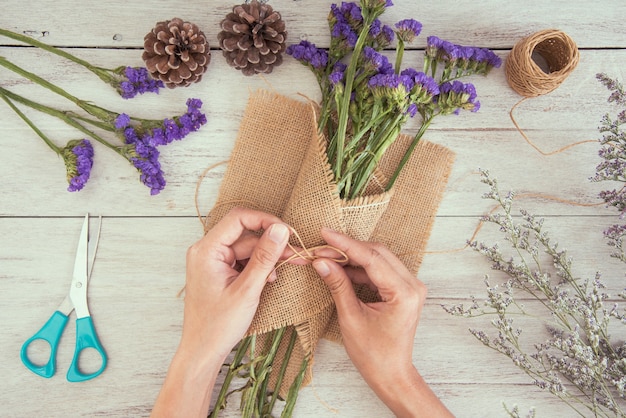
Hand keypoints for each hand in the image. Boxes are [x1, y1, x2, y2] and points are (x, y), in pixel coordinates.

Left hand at [182, 207, 291, 361]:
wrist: (203, 351)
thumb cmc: (218, 325)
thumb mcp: (247, 289)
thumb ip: (265, 257)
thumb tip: (280, 230)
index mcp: (206, 250)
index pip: (238, 219)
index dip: (265, 220)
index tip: (287, 232)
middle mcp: (206, 251)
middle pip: (245, 235)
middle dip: (271, 244)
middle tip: (295, 254)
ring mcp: (212, 261)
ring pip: (247, 248)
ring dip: (267, 258)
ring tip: (284, 269)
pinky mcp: (219, 271)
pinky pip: (243, 260)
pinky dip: (258, 267)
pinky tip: (269, 279)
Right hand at [312, 228, 451, 417]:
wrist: (392, 375)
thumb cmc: (374, 355)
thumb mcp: (351, 319)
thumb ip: (338, 286)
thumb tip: (321, 261)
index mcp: (404, 292)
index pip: (371, 258)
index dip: (346, 244)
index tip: (325, 233)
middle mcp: (412, 285)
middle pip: (377, 253)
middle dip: (348, 249)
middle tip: (321, 246)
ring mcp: (410, 286)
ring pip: (378, 259)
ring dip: (353, 257)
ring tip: (327, 256)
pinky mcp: (403, 290)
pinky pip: (380, 270)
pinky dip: (360, 268)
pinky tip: (340, 267)